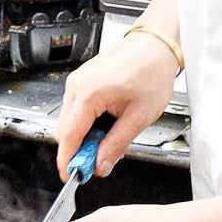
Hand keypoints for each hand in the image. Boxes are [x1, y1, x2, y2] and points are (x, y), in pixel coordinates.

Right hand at [56, 32, 178, 178]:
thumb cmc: (151, 71)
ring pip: (70, 120)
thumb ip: (116, 145)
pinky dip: (86, 123)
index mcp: (88, 93)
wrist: (156, 44)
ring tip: (108, 142)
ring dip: (83, 137)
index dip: (67, 160)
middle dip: (78, 151)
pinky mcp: (83, 80)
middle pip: (65, 130)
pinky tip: (105, 127)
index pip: (68, 136)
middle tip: (97, 164)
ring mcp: (78, 81)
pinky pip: (76, 109)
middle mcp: (77, 86)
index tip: (70, 176)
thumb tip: (100, 165)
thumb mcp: (139, 116)